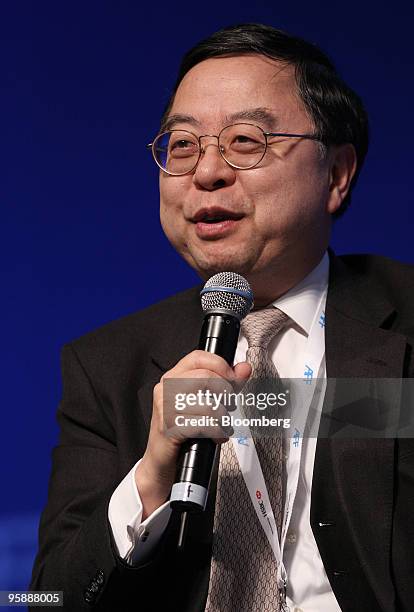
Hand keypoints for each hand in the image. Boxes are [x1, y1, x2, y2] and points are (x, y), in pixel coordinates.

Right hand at [135, 350, 250, 517]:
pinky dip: (216, 433)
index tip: (232, 378)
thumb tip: (245, 368)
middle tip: (227, 407)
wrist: (161, 462)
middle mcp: (165, 388)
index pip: (198, 357)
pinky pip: (203, 425)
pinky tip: (215, 437)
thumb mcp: (205, 402)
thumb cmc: (183, 430)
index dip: (220, 365)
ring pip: (208, 404)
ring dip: (222, 419)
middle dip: (225, 395)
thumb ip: (226, 384)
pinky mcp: (168, 428)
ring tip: (220, 426)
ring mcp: (164, 408)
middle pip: (206, 378)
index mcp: (173, 377)